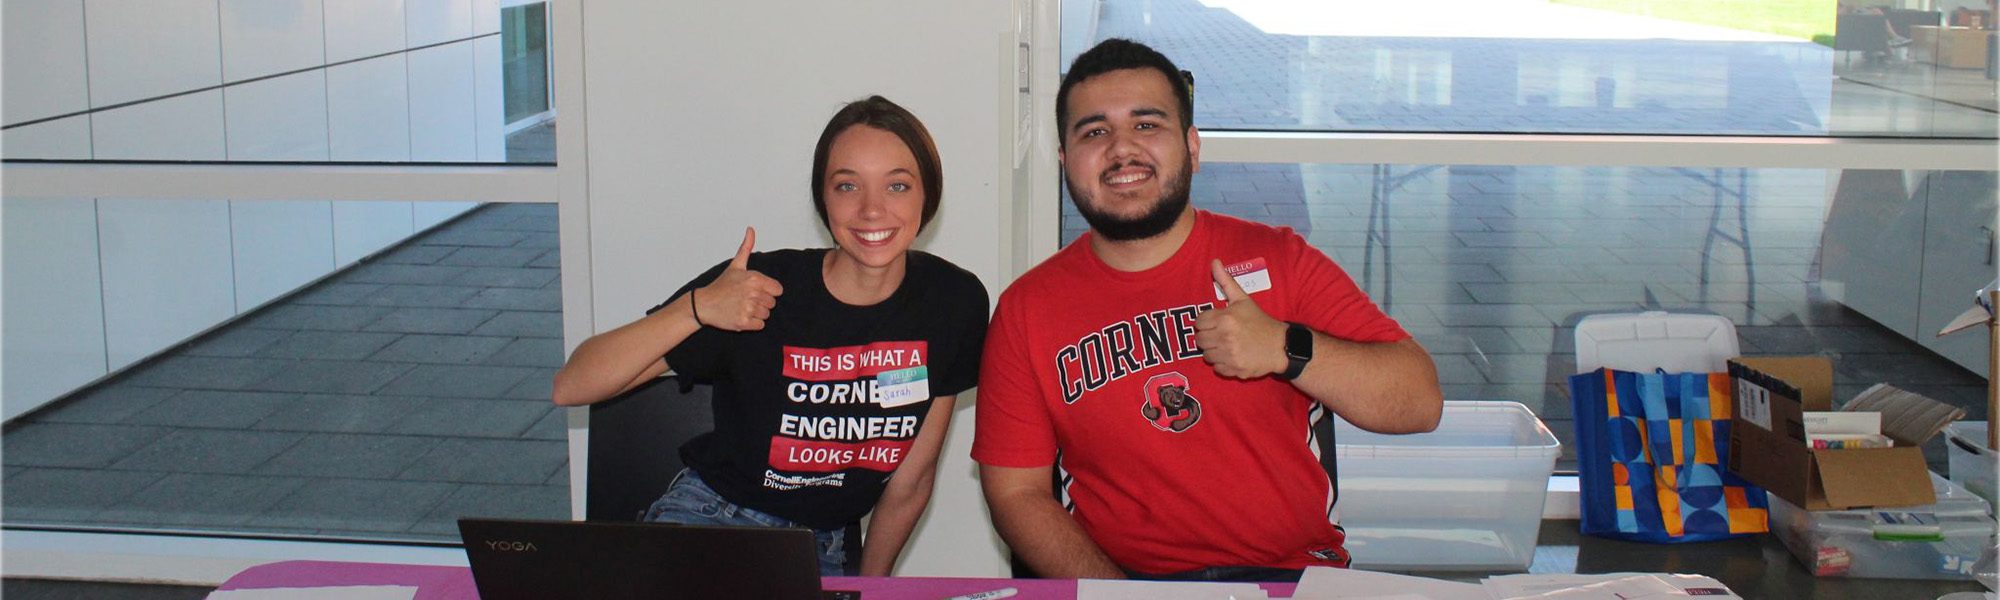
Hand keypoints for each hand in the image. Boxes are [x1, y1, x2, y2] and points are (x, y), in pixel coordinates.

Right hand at [694, 227, 784, 330]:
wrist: (704, 304)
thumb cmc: (721, 285)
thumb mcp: (735, 265)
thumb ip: (746, 247)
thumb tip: (751, 229)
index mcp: (754, 279)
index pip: (778, 290)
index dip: (768, 291)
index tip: (756, 290)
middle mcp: (753, 293)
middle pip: (772, 303)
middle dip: (761, 302)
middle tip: (746, 299)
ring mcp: (748, 308)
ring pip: (766, 314)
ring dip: (756, 313)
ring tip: (742, 307)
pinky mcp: (744, 322)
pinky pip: (760, 325)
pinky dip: (752, 323)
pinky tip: (741, 315)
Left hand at [1194, 259, 1287, 378]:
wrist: (1280, 345)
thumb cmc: (1260, 321)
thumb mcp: (1243, 299)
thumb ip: (1226, 281)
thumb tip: (1214, 262)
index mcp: (1226, 318)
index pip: (1198, 322)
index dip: (1206, 322)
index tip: (1217, 323)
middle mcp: (1225, 337)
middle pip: (1199, 340)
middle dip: (1208, 337)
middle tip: (1222, 335)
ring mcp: (1230, 355)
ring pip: (1206, 355)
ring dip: (1214, 351)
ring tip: (1228, 345)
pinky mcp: (1235, 369)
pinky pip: (1217, 368)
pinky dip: (1223, 364)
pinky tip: (1233, 356)